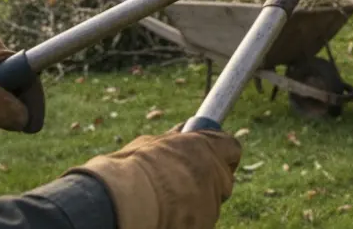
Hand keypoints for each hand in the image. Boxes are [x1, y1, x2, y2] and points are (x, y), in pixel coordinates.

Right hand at [68, 126, 241, 228]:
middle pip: (223, 178)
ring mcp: (211, 204)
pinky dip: (188, 220)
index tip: (208, 154)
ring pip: (210, 202)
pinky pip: (200, 221)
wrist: (122, 204)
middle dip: (208, 179)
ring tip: (166, 202)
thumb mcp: (149, 144)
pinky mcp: (203, 226)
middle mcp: (215, 175)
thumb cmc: (129, 170)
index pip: (231, 147)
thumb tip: (180, 132)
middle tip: (183, 181)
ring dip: (195, 201)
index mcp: (205, 149)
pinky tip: (166, 216)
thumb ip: (172, 140)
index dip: (220, 151)